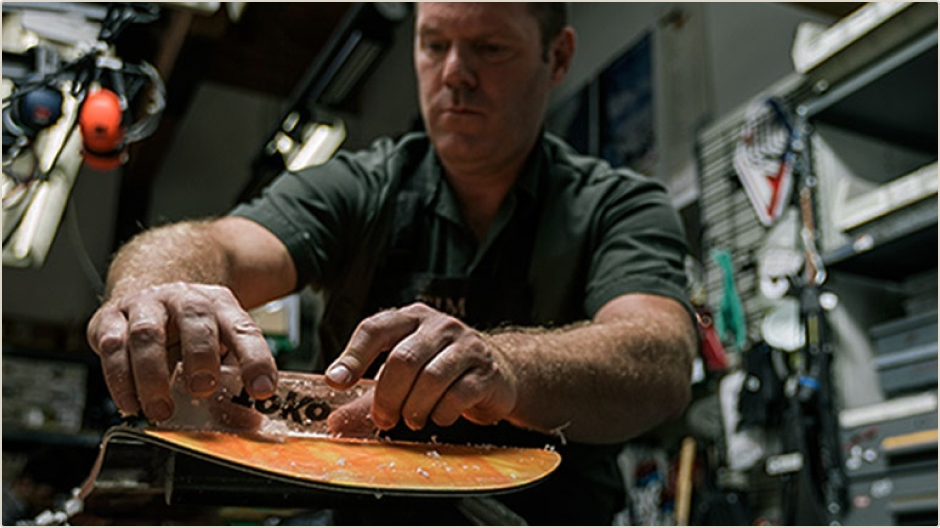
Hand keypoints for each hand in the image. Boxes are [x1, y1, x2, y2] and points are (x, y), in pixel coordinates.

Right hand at [86, 282, 277, 420]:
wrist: (147, 289)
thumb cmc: (188, 326)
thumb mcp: (218, 344)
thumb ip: (232, 382)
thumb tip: (246, 422)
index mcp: (220, 305)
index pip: (244, 330)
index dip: (255, 360)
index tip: (262, 390)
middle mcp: (183, 299)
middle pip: (194, 319)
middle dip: (200, 356)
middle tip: (203, 389)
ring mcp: (145, 305)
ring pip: (147, 334)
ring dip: (154, 376)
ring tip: (161, 410)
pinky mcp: (110, 319)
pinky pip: (113, 348)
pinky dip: (119, 380)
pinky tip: (131, 403)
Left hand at [325, 302, 517, 430]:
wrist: (499, 373)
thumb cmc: (443, 370)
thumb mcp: (404, 376)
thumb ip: (369, 397)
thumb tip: (335, 422)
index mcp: (411, 319)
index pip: (375, 329)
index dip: (352, 356)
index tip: (336, 383)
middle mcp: (439, 326)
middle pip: (403, 359)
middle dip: (387, 396)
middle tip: (384, 418)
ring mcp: (466, 346)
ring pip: (431, 378)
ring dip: (414, 408)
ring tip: (413, 419)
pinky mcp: (486, 371)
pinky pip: (458, 396)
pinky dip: (441, 413)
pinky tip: (439, 416)